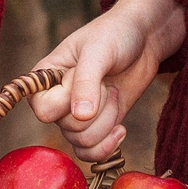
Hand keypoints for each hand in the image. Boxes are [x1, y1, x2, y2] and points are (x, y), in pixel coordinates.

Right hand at [29, 0, 182, 160]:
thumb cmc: (115, 34)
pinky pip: (91, 153)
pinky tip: (121, 128)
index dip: (68, 100)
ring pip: (82, 143)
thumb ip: (86, 81)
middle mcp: (56, 100)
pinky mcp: (97, 126)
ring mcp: (76, 116)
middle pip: (68, 129)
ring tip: (115, 94)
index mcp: (45, 79)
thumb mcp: (99, 51)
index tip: (83, 75)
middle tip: (107, 83)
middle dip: (98, 109)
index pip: (44, 110)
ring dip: (107, 122)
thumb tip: (80, 116)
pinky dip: (108, 146)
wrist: (144, 38)